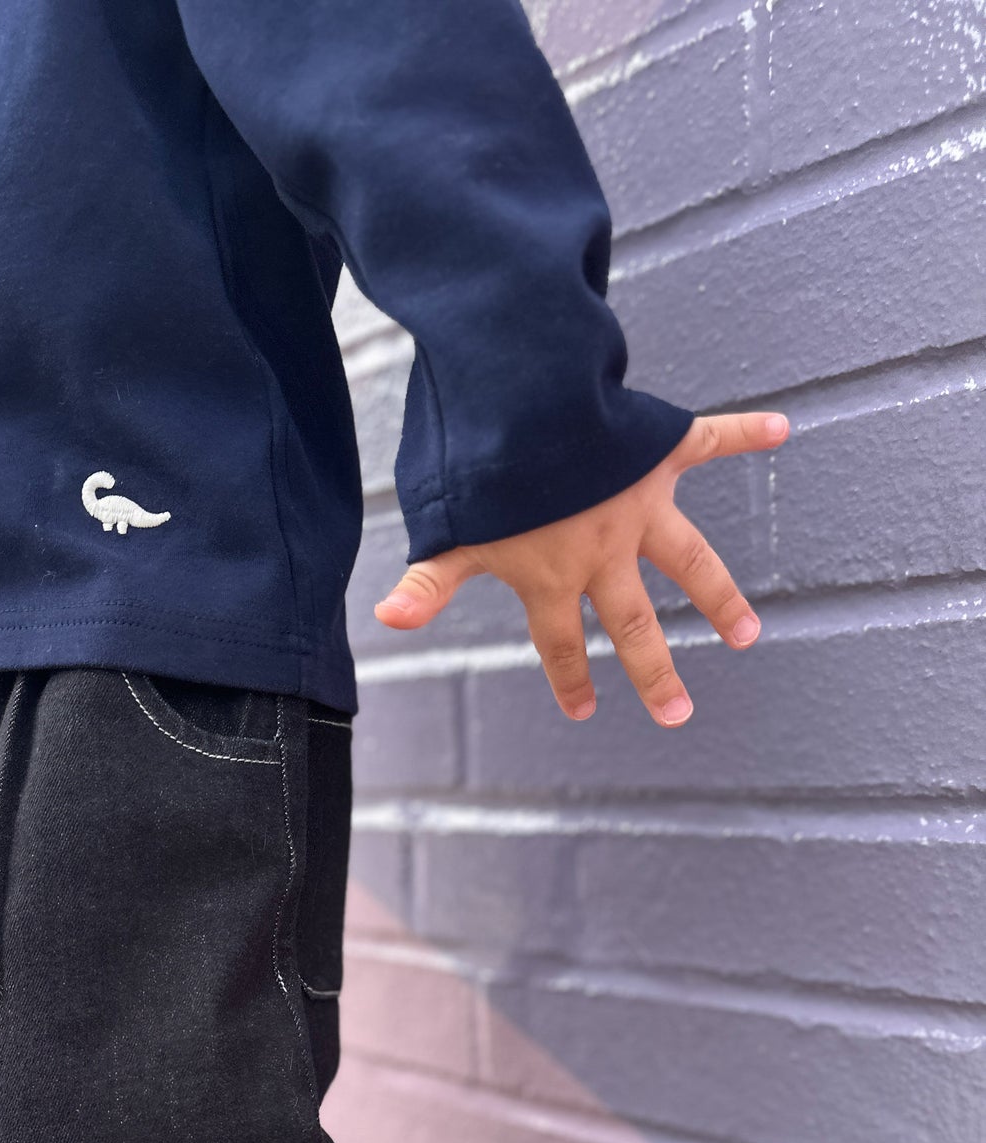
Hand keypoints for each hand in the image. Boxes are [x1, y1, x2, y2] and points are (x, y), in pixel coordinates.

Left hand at [374, 412, 789, 727]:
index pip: (561, 641)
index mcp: (553, 574)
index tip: (583, 710)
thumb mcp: (451, 532)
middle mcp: (604, 549)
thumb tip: (387, 621)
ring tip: (748, 635)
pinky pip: (710, 441)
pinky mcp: (660, 453)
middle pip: (634, 623)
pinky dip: (745, 433)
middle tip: (679, 715)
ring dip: (720, 597)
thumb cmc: (481, 470)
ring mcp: (639, 504)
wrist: (524, 400)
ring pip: (691, 561)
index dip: (570, 678)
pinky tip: (782, 429)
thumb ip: (428, 580)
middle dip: (655, 673)